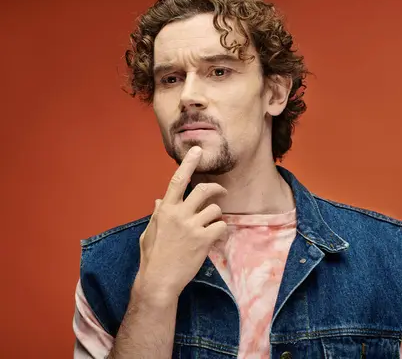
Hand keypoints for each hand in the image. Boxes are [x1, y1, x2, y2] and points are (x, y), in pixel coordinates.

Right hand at [134, 146, 227, 302]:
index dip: (189, 163)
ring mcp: (192, 226)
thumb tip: (161, 199)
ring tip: (212, 228)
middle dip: (216, 189)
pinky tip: (216, 240)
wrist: (158, 281)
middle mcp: (179, 214)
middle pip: (204, 190)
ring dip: (217, 218)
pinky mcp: (203, 240)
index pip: (178, 180)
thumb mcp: (150, 231)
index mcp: (165, 210)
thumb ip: (158, 214)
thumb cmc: (153, 257)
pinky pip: (221, 227)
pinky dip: (222, 233)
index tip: (198, 150)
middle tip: (221, 193)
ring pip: (215, 210)